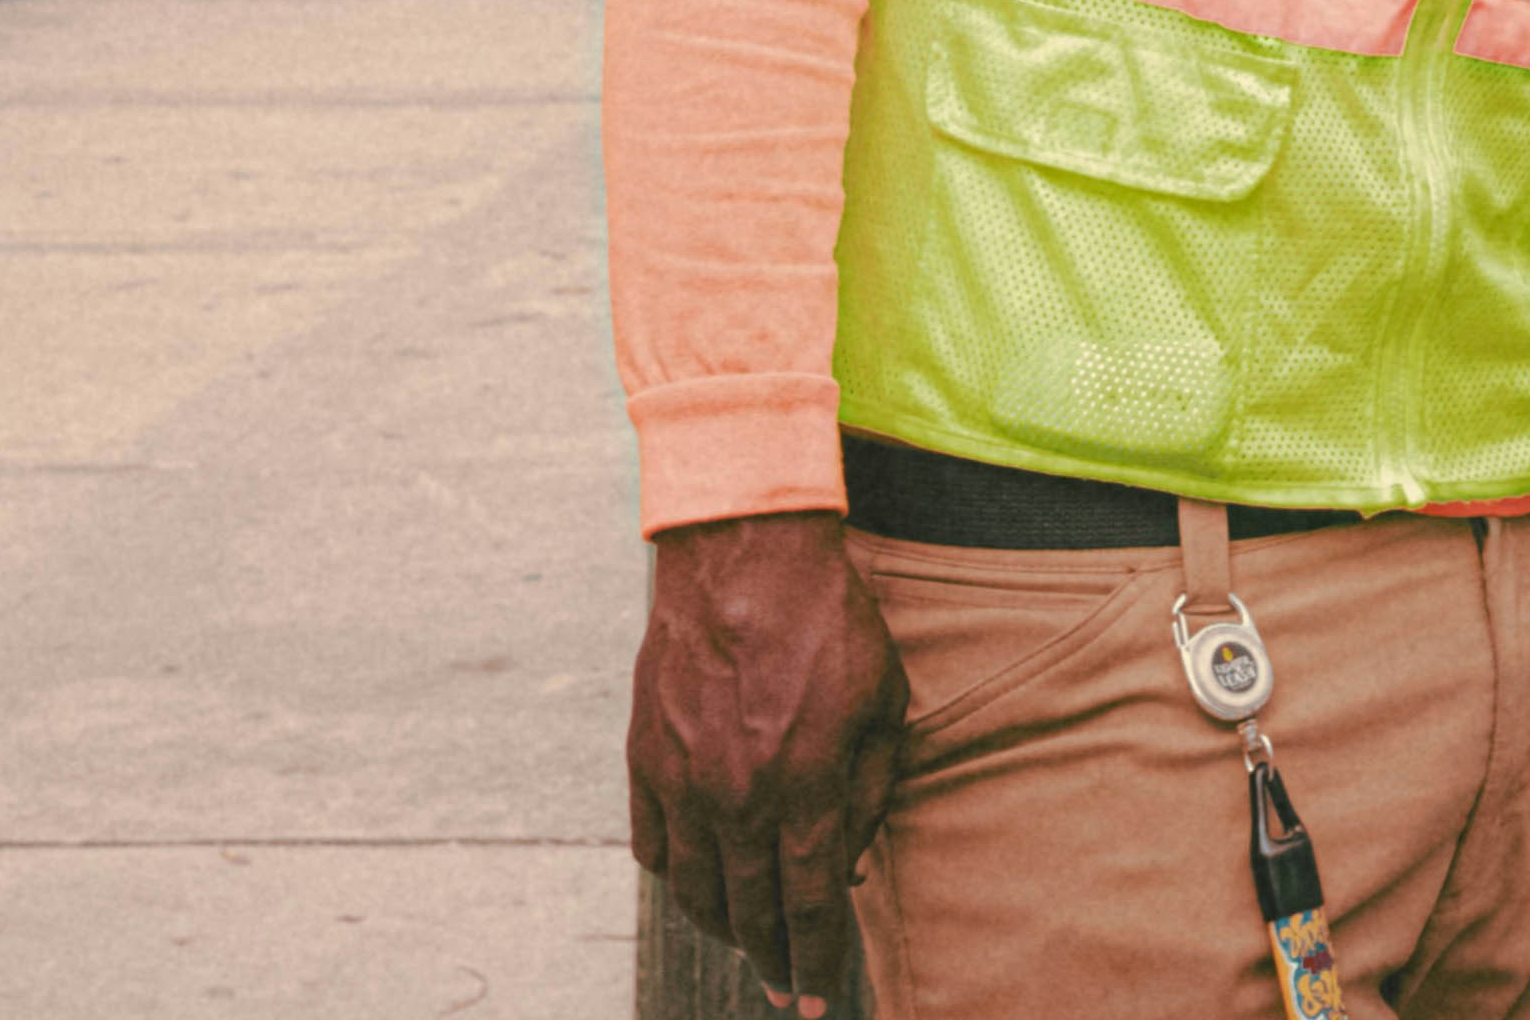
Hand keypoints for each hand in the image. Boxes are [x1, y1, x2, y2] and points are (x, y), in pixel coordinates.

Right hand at [630, 508, 900, 1015]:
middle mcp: (739, 798)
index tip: (818, 1001)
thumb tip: (846, 861)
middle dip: (773, 961)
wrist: (744, 554)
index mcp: (806, 788)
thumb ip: (868, 790)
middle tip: (786, 988)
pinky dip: (676, 877)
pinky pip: (654, 845)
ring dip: (722, 928)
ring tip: (745, 943)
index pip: (810, 907)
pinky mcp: (644, 757)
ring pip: (697, 890)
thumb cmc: (830, 622)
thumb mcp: (884, 703)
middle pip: (751, 911)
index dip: (818, 962)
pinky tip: (696, 885)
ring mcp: (683, 781)